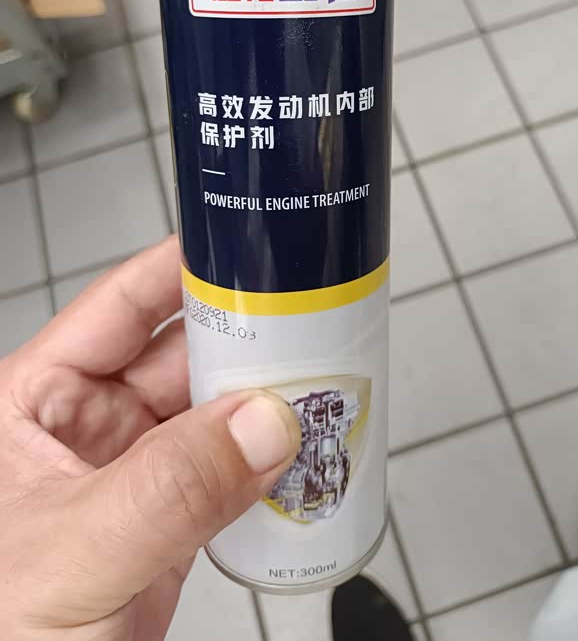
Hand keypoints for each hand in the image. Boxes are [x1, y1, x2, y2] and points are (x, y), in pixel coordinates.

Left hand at [0, 236, 299, 639]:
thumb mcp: (75, 553)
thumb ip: (169, 489)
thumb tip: (262, 421)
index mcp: (36, 403)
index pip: (117, 308)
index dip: (178, 268)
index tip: (242, 246)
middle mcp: (86, 429)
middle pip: (180, 355)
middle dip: (243, 338)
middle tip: (308, 324)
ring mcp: (132, 475)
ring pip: (213, 414)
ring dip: (264, 401)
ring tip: (320, 383)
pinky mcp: (168, 522)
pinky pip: (229, 472)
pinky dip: (270, 463)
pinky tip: (304, 452)